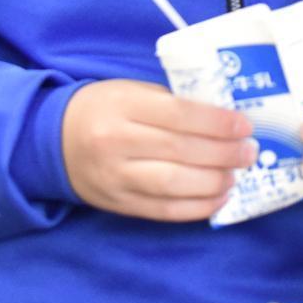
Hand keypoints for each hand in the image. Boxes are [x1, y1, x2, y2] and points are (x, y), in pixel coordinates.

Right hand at [61, 78, 254, 221]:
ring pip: (174, 185)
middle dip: (224, 154)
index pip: (179, 115)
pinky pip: (164, 211)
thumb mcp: (131, 92)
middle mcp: (116, 143)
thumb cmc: (104, 109)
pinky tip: (220, 197)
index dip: (217, 123)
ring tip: (237, 175)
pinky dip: (198, 207)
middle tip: (249, 152)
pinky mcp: (119, 204)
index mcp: (122, 106)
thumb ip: (172, 103)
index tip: (244, 126)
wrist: (54, 142)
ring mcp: (116, 178)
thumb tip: (225, 119)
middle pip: (180, 152)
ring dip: (215, 182)